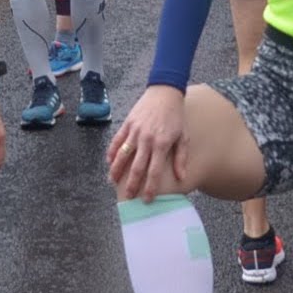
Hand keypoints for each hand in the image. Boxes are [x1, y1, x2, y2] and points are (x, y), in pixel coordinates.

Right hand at [106, 84, 189, 201]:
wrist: (165, 93)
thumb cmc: (176, 116)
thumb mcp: (183, 137)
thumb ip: (181, 158)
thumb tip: (182, 177)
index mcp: (161, 144)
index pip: (154, 171)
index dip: (150, 187)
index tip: (147, 199)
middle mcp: (146, 139)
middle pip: (136, 167)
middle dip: (131, 184)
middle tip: (127, 197)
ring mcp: (135, 131)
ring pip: (122, 155)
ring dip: (116, 170)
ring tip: (112, 182)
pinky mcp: (127, 124)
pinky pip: (117, 141)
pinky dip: (112, 152)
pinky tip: (109, 162)